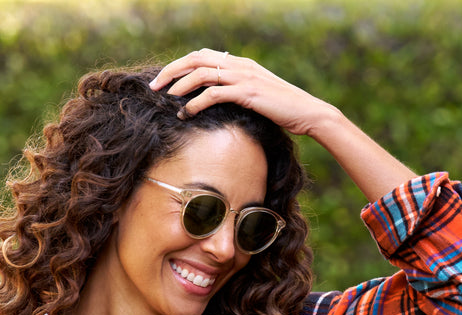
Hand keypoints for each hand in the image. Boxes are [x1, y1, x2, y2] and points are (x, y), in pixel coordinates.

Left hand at [150, 49, 334, 138]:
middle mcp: (239, 65)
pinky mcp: (247, 93)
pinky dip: (195, 102)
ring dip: (178, 85)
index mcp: (240, 63)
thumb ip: (239, 93)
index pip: (203, 55)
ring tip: (164, 98)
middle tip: (153, 86)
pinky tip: (185, 113)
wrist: (308, 113)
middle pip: (196, 59)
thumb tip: (220, 102)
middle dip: (171, 71)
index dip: (180, 65)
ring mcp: (243, 77)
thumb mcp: (258, 97)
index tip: (164, 80)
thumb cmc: (284, 110)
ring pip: (201, 73)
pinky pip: (213, 93)